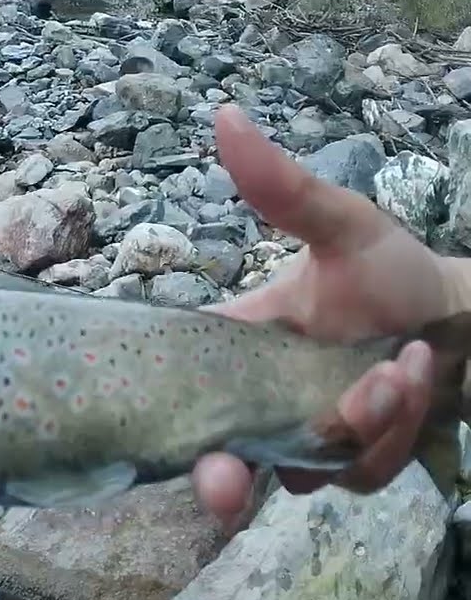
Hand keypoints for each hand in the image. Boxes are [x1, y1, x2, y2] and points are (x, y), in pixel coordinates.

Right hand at [191, 105, 453, 527]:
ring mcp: (305, 440)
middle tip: (223, 484)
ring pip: (304, 468)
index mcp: (237, 351)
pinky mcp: (354, 464)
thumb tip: (224, 115)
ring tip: (400, 367)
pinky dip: (391, 428)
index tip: (158, 440)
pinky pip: (359, 471)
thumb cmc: (389, 271)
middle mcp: (260, 405)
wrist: (462, 320)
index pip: (180, 393)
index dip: (164, 425)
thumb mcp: (341, 225)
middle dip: (217, 484)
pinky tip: (417, 374)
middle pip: (218, 464)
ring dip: (354, 425)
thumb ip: (282, 187)